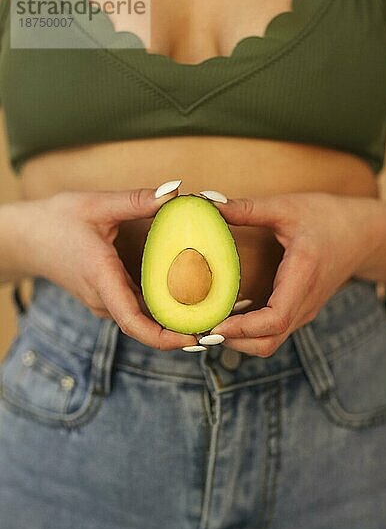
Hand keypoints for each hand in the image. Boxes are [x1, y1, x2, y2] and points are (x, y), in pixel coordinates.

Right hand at [16, 186, 196, 349]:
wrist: (26, 238)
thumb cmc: (56, 221)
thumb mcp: (96, 205)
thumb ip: (137, 200)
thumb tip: (176, 191)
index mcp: (101, 277)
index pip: (133, 322)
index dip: (164, 337)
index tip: (193, 338)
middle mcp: (102, 297)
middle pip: (144, 327)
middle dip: (179, 332)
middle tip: (216, 325)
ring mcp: (102, 301)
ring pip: (141, 320)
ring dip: (172, 322)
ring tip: (209, 312)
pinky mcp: (105, 297)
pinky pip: (135, 310)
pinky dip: (160, 310)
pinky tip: (184, 299)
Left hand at [210, 192, 381, 356]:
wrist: (362, 234)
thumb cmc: (327, 218)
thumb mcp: (287, 207)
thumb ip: (248, 209)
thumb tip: (208, 203)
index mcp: (302, 276)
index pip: (275, 319)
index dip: (243, 328)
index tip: (213, 324)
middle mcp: (304, 302)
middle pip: (268, 342)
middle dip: (233, 342)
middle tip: (199, 327)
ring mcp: (302, 310)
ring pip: (269, 342)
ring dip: (238, 340)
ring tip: (207, 323)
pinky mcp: (299, 310)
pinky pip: (272, 332)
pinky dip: (247, 332)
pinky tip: (226, 315)